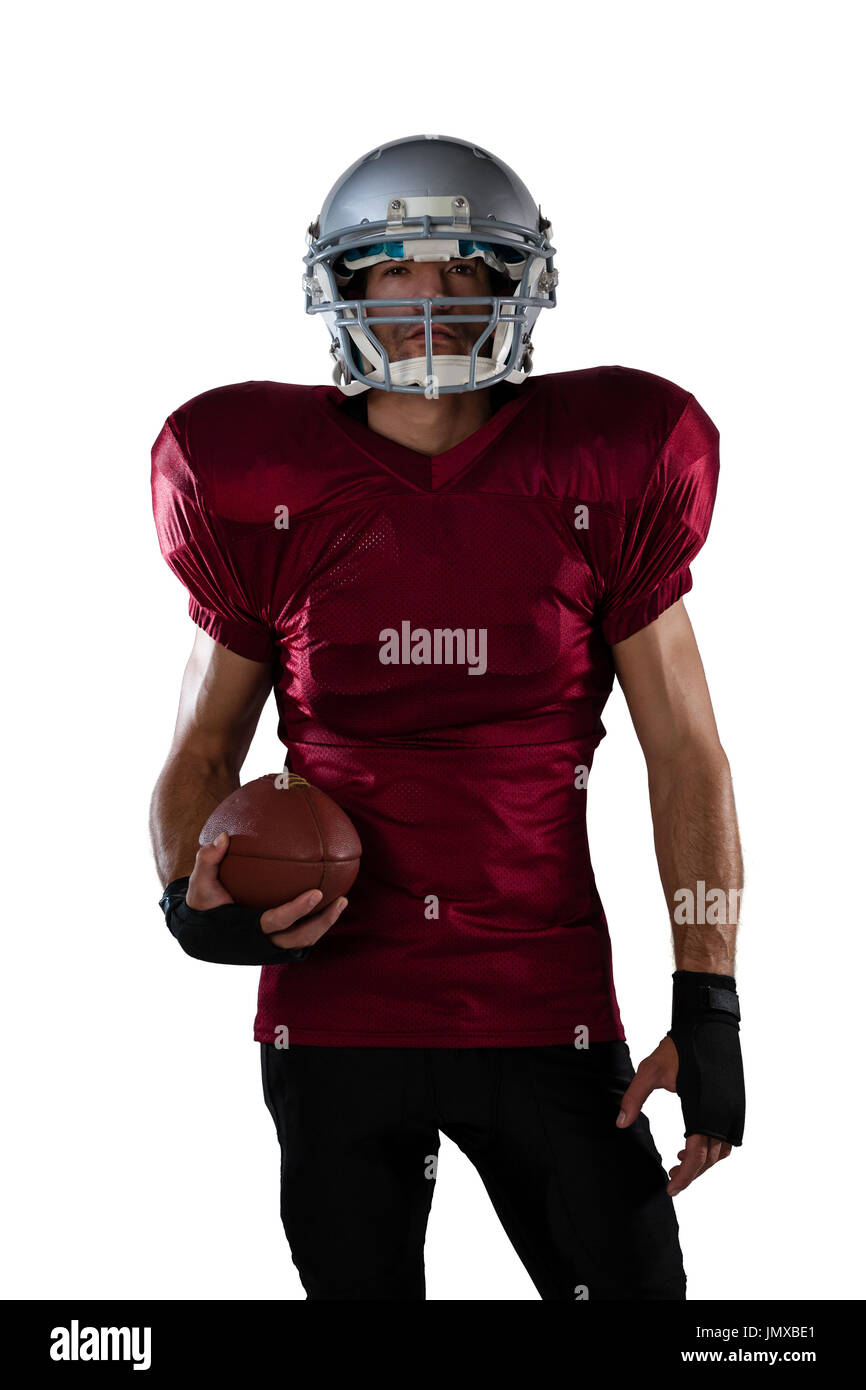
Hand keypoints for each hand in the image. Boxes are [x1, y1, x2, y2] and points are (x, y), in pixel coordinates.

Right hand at [187, 830, 347, 950]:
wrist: (201, 931)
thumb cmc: (203, 902)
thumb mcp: (199, 883)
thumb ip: (207, 860)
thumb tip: (224, 837)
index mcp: (245, 930)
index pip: (276, 922)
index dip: (297, 911)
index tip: (317, 893)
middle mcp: (263, 942)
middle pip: (299, 939)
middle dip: (322, 922)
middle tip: (341, 899)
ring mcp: (273, 944)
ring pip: (304, 939)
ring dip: (325, 922)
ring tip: (342, 899)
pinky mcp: (278, 941)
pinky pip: (301, 932)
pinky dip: (316, 919)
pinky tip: (329, 898)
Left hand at [615, 1035, 732, 1195]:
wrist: (709, 1023)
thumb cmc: (679, 1047)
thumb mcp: (649, 1071)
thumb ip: (634, 1098)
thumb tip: (620, 1124)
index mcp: (703, 1110)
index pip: (697, 1156)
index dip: (685, 1176)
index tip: (670, 1189)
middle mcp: (724, 1114)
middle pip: (711, 1159)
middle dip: (692, 1174)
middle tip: (671, 1179)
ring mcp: (734, 1109)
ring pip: (722, 1151)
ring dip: (704, 1162)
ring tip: (680, 1160)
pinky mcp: (737, 1103)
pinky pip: (729, 1137)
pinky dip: (714, 1147)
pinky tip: (694, 1141)